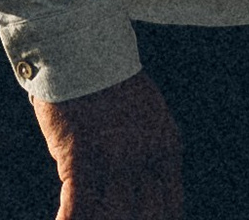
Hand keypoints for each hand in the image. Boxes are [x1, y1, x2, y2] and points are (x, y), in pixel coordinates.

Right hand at [33, 66, 183, 218]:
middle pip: (145, 216)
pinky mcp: (80, 158)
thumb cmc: (106, 76)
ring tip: (91, 217)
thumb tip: (143, 182)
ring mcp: (113, 160)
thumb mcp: (146, 110)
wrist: (79, 45)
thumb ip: (149, 146)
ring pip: (114, 217)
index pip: (170, 206)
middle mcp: (144, 157)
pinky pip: (78, 208)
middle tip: (114, 216)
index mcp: (165, 145)